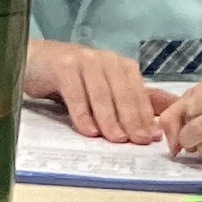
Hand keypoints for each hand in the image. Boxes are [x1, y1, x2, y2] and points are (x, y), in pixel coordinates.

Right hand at [25, 38, 161, 141]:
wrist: (36, 62)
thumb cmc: (72, 80)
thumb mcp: (105, 89)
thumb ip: (132, 100)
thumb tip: (165, 117)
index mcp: (121, 66)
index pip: (138, 93)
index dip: (146, 116)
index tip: (152, 139)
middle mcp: (106, 60)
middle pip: (123, 94)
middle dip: (132, 119)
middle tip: (138, 142)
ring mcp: (84, 61)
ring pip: (102, 94)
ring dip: (110, 119)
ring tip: (116, 139)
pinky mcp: (63, 66)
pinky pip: (76, 94)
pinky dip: (83, 114)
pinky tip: (89, 131)